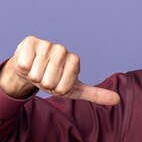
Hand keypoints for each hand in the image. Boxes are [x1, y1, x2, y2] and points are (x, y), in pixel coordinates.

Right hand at [0, 35, 120, 104]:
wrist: (32, 70)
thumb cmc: (54, 80)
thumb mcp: (74, 90)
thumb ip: (95, 94)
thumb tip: (118, 100)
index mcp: (74, 60)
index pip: (64, 86)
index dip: (57, 89)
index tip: (58, 84)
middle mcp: (62, 50)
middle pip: (50, 80)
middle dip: (45, 84)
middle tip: (45, 78)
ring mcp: (46, 44)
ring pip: (36, 73)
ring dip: (34, 77)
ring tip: (37, 71)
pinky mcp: (30, 41)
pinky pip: (24, 64)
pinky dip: (24, 68)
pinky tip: (28, 63)